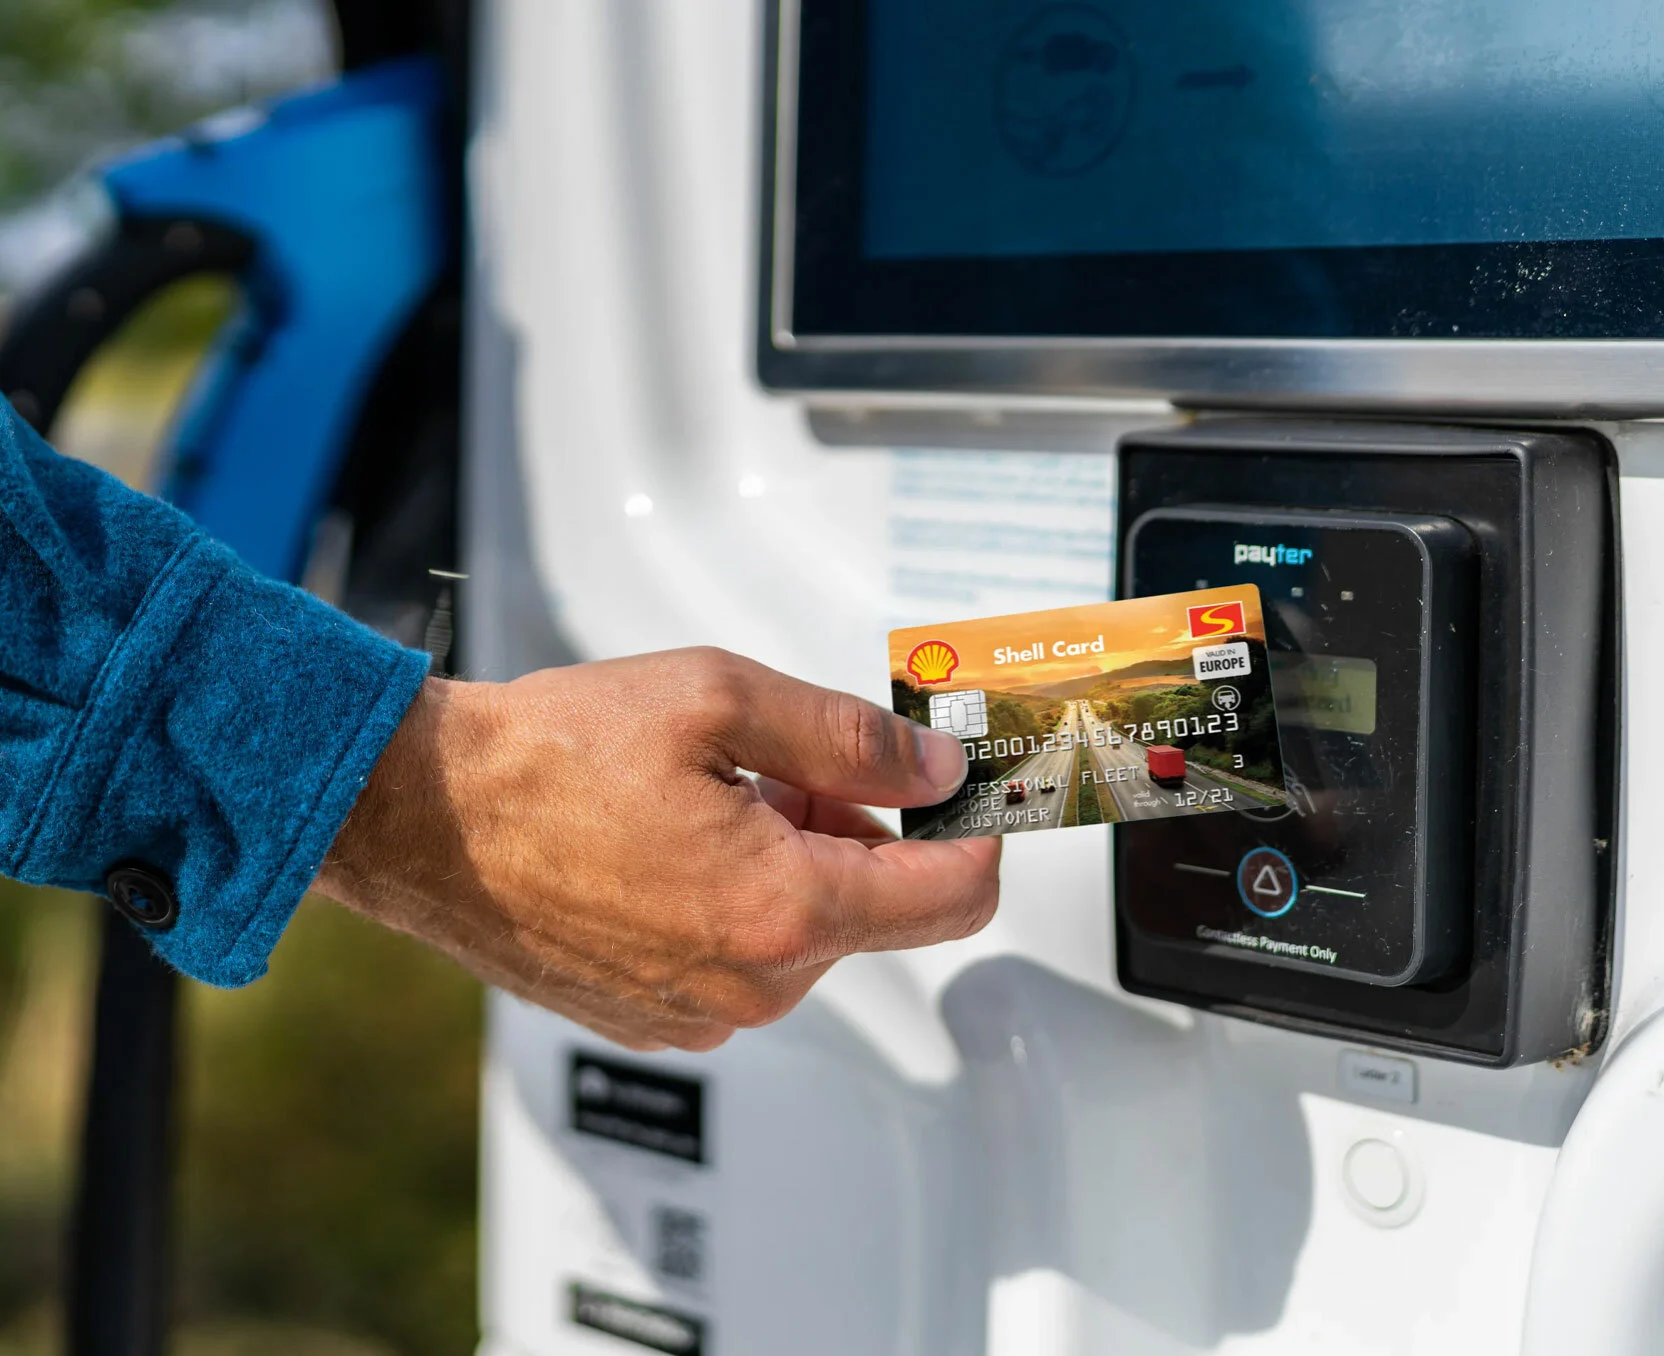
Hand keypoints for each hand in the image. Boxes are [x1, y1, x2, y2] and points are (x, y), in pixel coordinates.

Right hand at [313, 648, 999, 1049]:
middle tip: (778, 764)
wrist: (421, 818)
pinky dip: (738, 902)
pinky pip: (742, 962)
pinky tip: (670, 847)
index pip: (949, 899)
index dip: (976, 838)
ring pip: (805, 934)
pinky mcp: (655, 1019)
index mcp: (779, 909)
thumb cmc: (544, 759)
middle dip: (853, 832)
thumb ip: (848, 740)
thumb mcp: (718, 701)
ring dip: (789, 863)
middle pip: (873, 910)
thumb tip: (929, 769)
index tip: (971, 798)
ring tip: (703, 799)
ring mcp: (699, 1014)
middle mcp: (749, 985)